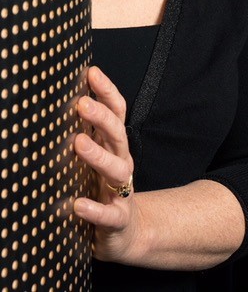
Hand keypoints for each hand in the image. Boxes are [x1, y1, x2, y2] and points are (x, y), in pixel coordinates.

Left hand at [72, 66, 143, 262]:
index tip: (92, 72)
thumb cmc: (104, 192)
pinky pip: (108, 214)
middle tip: (82, 103)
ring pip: (116, 171)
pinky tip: (77, 205)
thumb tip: (62, 105)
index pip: (117, 114)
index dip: (107, 92)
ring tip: (77, 144)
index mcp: (115, 149)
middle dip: (101, 118)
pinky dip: (93, 210)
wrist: (127, 234)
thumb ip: (86, 137)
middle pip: (118, 136)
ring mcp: (120, 193)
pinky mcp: (117, 220)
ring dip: (97, 156)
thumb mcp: (98, 161)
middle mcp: (121, 165)